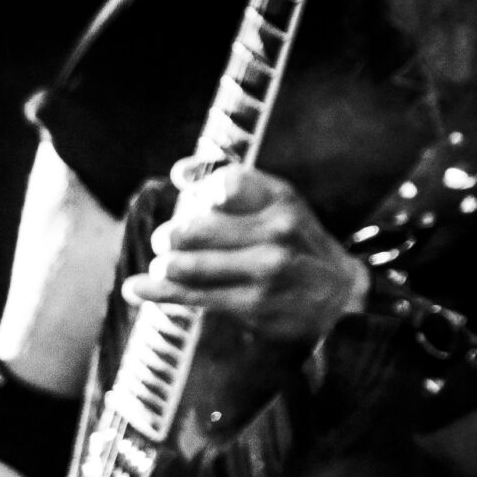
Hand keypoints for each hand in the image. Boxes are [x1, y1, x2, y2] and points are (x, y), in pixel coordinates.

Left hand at [124, 165, 368, 346]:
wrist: (341, 297)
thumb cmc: (299, 245)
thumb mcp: (280, 205)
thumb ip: (233, 183)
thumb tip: (179, 172)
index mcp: (282, 200)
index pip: (224, 183)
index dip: (200, 190)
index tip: (192, 198)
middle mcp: (277, 231)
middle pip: (198, 226)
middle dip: (169, 236)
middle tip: (163, 241)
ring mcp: (265, 270)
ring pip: (190, 264)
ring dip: (165, 265)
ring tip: (161, 266)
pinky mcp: (253, 303)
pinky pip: (194, 296)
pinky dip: (158, 291)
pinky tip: (136, 288)